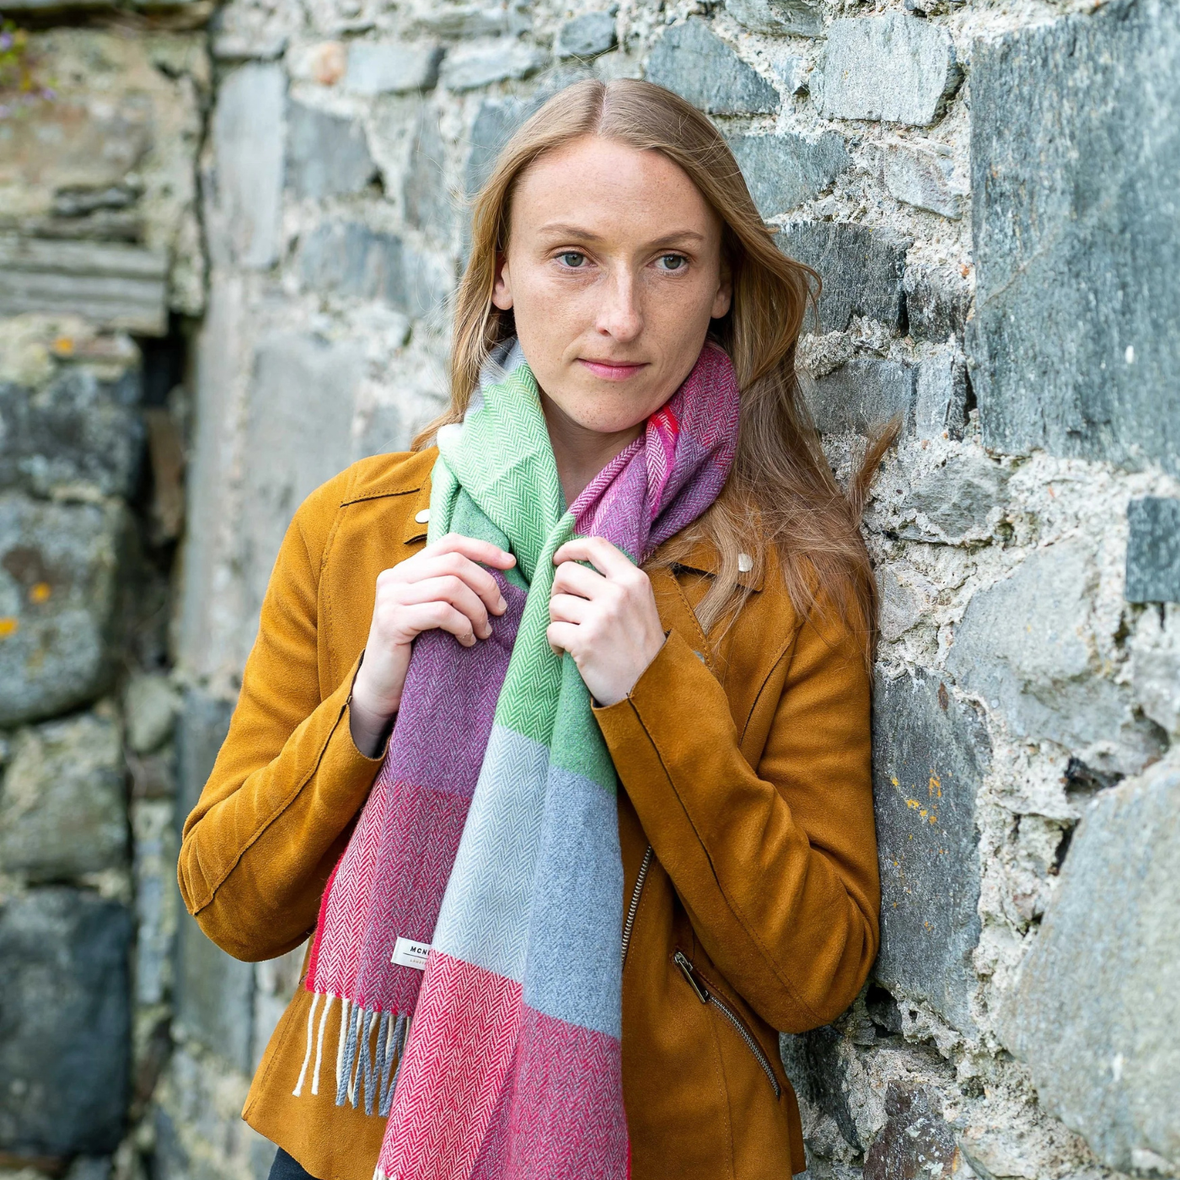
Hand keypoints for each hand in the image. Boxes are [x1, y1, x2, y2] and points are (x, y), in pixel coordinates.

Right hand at [350, 534, 515, 755]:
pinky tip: (467, 641)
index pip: (450, 543)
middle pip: (455, 563)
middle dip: (486, 586)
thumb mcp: (434, 611)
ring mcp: (390, 597)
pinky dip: (463, 626)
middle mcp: (395, 577)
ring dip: (477, 610)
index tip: (510, 564)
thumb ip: (452, 588)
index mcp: (407, 569)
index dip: (483, 550)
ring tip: (483, 631)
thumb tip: (499, 572)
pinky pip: (442, 613)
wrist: (383, 687)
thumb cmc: (417, 649)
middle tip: (499, 611)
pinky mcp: (392, 620)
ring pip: (451, 587)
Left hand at [547, 537, 664, 706]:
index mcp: (633, 580)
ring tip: (572, 634)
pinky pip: (552, 630)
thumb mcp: (640, 603)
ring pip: (555, 603)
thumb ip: (616, 582)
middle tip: (566, 610)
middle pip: (566, 573)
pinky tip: (568, 651)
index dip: (570, 548)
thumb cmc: (640, 646)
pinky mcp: (585, 642)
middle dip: (558, 590)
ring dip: (557, 620)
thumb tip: (575, 561)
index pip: (595, 545)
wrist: (651, 687)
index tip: (559, 558)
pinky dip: (555, 643)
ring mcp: (602, 617)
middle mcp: (619, 594)